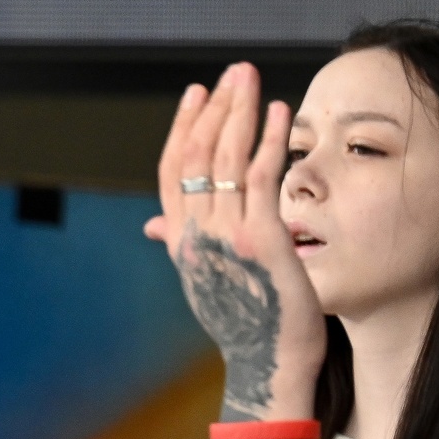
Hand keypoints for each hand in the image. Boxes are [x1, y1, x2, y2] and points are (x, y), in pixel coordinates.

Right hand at [142, 66, 325, 422]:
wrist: (266, 365)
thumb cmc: (245, 325)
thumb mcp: (205, 281)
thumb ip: (184, 245)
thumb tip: (156, 225)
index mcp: (182, 244)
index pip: (171, 174)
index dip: (182, 129)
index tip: (197, 95)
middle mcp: (197, 236)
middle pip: (195, 157)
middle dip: (214, 109)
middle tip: (232, 73)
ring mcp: (226, 236)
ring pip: (225, 160)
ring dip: (239, 112)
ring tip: (251, 79)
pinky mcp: (261, 238)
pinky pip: (262, 177)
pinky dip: (270, 140)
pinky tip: (281, 113)